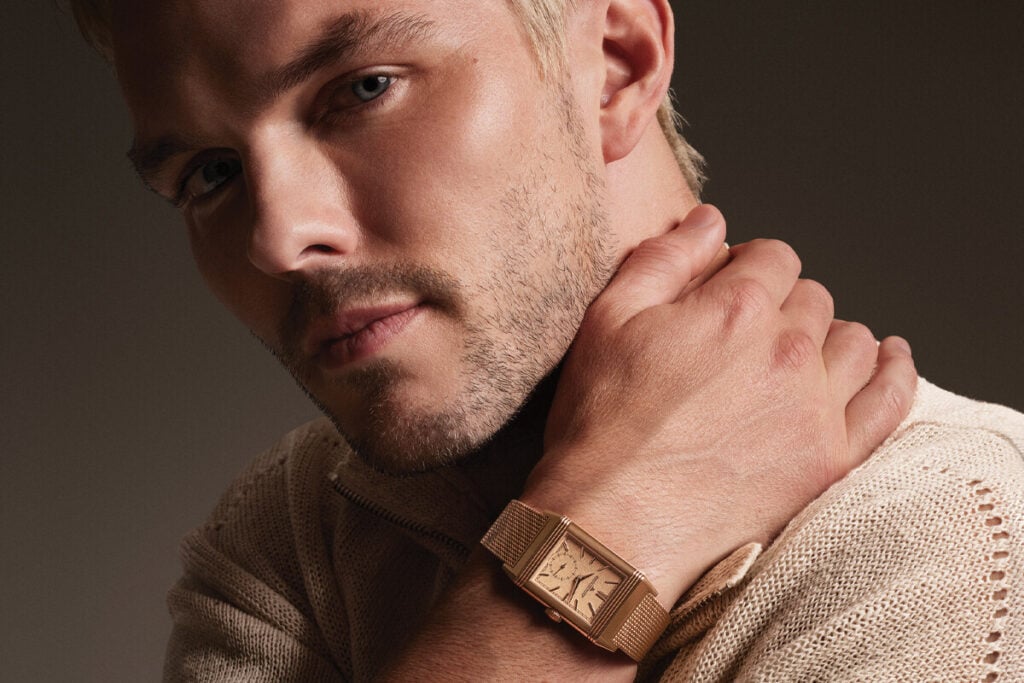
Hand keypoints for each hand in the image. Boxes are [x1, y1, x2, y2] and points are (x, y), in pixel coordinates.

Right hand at [524, 204, 916, 605]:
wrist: (612, 522)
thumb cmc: (602, 424)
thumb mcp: (607, 319)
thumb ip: (665, 257)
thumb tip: (710, 220)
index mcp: (735, 307)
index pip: (773, 255)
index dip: (748, 266)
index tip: (729, 289)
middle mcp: (787, 349)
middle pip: (813, 297)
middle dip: (781, 303)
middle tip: (745, 335)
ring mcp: (816, 407)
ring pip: (854, 340)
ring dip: (827, 336)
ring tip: (795, 356)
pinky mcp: (831, 458)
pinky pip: (891, 398)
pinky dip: (894, 371)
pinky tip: (886, 359)